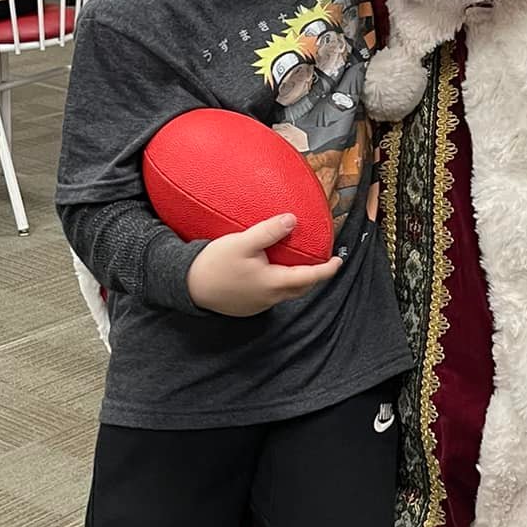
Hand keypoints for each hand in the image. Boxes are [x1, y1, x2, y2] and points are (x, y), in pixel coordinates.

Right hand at [186, 214, 341, 315]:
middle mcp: (270, 298)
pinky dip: (279, 284)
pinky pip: (271, 295)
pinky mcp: (248, 306)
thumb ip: (269, 231)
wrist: (188, 286)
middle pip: (300, 288)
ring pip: (286, 293)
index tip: (338, 262)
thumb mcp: (242, 242)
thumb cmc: (215, 264)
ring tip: (298, 265)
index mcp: (273, 283)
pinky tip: (272, 272)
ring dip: (296, 281)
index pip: (309, 278)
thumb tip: (293, 219)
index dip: (326, 270)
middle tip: (321, 262)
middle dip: (314, 276)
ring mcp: (258, 305)